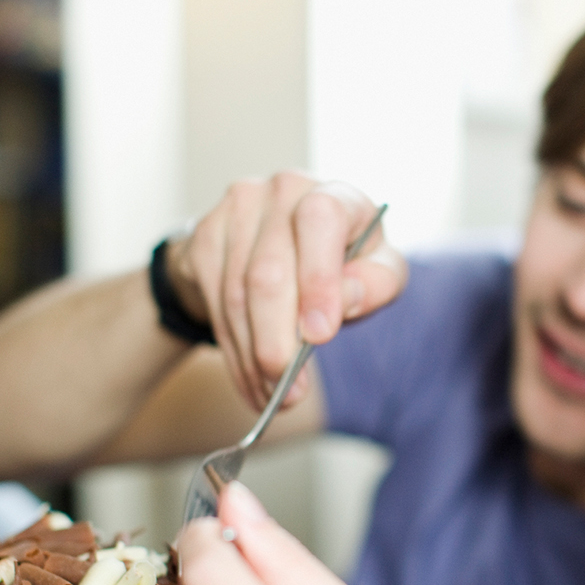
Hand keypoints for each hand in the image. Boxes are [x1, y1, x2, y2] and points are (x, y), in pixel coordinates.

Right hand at [166, 174, 406, 410]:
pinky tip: (250, 379)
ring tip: (272, 396)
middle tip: (289, 392)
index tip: (319, 336)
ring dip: (253, 357)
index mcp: (335, 194)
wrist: (279, 246)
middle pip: (268, 274)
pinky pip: (215, 303)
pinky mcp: (207, 234)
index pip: (320, 221)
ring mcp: (239, 208)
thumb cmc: (342, 263)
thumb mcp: (377, 271)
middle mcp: (285, 189)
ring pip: (236, 296)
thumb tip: (347, 297)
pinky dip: (233, 351)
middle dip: (278, 343)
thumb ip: (378, 283)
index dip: (318, 280)